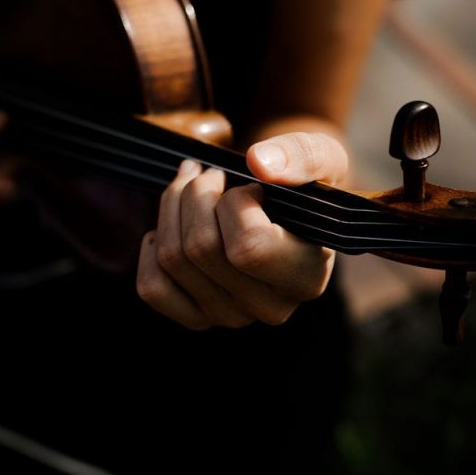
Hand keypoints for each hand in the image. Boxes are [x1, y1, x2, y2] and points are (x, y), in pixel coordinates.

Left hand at [136, 131, 348, 329]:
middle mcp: (271, 308)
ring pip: (172, 258)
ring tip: (192, 184)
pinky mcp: (199, 318)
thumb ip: (303, 156)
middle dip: (198, 193)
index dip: (238, 203)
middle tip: (212, 172)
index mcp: (307, 278)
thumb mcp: (322, 157)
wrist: (285, 208)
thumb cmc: (304, 184)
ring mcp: (232, 317)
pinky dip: (154, 246)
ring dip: (173, 206)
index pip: (249, 248)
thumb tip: (259, 164)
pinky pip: (152, 287)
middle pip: (202, 248)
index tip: (252, 185)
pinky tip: (175, 226)